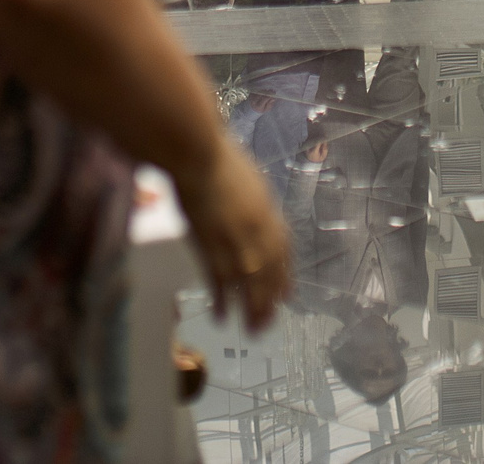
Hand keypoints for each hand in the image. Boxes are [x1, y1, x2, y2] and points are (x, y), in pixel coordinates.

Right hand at [175, 143, 292, 330]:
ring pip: (248, 285)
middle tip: (267, 324)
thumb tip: (254, 216)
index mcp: (268, 213)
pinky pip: (219, 281)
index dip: (284, 276)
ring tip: (251, 331)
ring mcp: (234, 240)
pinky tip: (221, 316)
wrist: (197, 153)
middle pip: (269, 274)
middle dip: (269, 301)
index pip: (283, 253)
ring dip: (252, 310)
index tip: (286, 296)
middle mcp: (258, 231)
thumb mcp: (248, 180)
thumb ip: (253, 203)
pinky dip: (221, 301)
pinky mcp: (209, 245)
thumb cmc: (217, 156)